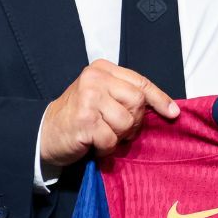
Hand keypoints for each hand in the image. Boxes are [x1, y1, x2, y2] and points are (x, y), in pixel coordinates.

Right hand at [39, 60, 178, 167]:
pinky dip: (106, 148)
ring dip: (119, 136)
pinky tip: (95, 144)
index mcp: (102, 69)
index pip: (140, 82)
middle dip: (134, 122)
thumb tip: (164, 107)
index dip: (160, 99)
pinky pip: (111, 139)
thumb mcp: (101, 95)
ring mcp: (89, 98)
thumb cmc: (78, 115)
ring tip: (104, 135)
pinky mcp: (85, 120)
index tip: (173, 112)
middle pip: (138, 102)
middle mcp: (95, 79)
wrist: (45, 132)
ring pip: (127, 122)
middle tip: (120, 130)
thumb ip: (125, 95)